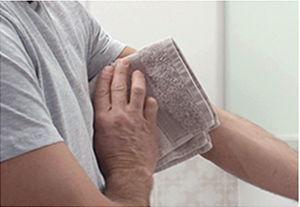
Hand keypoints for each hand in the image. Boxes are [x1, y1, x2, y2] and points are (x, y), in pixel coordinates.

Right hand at [93, 58, 158, 178]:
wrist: (129, 173)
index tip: (108, 68)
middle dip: (121, 71)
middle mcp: (119, 115)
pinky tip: (149, 97)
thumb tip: (104, 108)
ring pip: (137, 91)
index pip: (102, 91)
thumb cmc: (111, 160)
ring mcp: (136, 118)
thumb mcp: (97, 138)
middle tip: (124, 62)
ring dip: (138, 79)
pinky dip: (150, 100)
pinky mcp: (149, 125)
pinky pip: (151, 106)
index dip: (105, 77)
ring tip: (138, 71)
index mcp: (103, 119)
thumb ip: (101, 120)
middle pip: (119, 86)